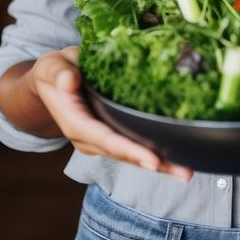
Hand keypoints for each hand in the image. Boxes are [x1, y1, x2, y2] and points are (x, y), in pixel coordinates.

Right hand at [31, 47, 193, 182]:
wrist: (53, 80)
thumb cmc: (55, 71)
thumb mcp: (52, 66)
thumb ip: (58, 73)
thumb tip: (68, 81)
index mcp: (75, 122)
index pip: (104, 138)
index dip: (128, 149)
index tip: (151, 160)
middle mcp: (88, 139)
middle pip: (123, 154)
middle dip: (153, 164)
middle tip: (183, 172)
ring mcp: (100, 141)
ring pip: (132, 156)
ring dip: (160, 165)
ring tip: (187, 172)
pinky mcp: (112, 135)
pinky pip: (134, 147)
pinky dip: (156, 156)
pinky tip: (178, 160)